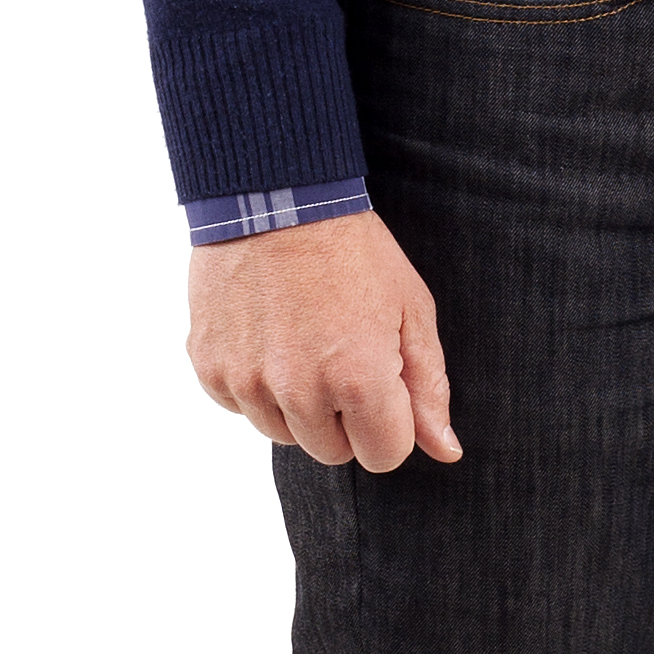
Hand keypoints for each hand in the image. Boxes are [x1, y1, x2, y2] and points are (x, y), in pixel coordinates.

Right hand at [187, 209, 460, 470]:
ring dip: (297, 404)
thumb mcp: (411, 311)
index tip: (383, 386)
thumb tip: (444, 452)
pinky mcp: (209, 366)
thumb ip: (429, 388)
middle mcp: (299, 391)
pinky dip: (255, 383)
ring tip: (304, 341)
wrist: (276, 196)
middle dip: (345, 417)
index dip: (390, 424)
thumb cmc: (354, 250)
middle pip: (332, 452)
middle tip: (342, 355)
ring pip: (283, 433)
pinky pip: (239, 405)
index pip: (383, 457)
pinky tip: (269, 335)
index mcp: (359, 380)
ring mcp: (247, 381)